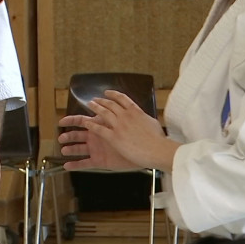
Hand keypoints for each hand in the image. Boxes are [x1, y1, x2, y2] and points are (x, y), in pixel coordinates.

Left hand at [58, 90, 178, 171]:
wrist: (157, 150)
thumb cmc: (158, 140)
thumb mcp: (152, 123)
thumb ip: (144, 118)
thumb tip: (143, 117)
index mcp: (136, 111)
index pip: (122, 98)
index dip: (113, 94)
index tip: (107, 93)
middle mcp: (126, 115)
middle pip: (110, 104)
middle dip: (101, 101)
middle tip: (95, 99)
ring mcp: (119, 126)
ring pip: (103, 113)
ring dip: (95, 108)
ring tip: (89, 105)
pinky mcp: (114, 137)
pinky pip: (99, 129)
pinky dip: (91, 125)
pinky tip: (86, 123)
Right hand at [58, 119, 140, 170]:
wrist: (147, 150)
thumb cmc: (136, 134)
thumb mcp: (122, 121)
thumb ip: (111, 115)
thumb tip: (103, 105)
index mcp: (100, 126)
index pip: (82, 121)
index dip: (71, 121)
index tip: (61, 121)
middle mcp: (96, 137)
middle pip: (78, 134)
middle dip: (68, 135)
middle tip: (60, 137)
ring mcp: (97, 149)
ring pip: (79, 149)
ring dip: (70, 149)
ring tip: (62, 150)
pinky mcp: (100, 161)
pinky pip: (86, 164)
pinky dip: (76, 165)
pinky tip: (67, 166)